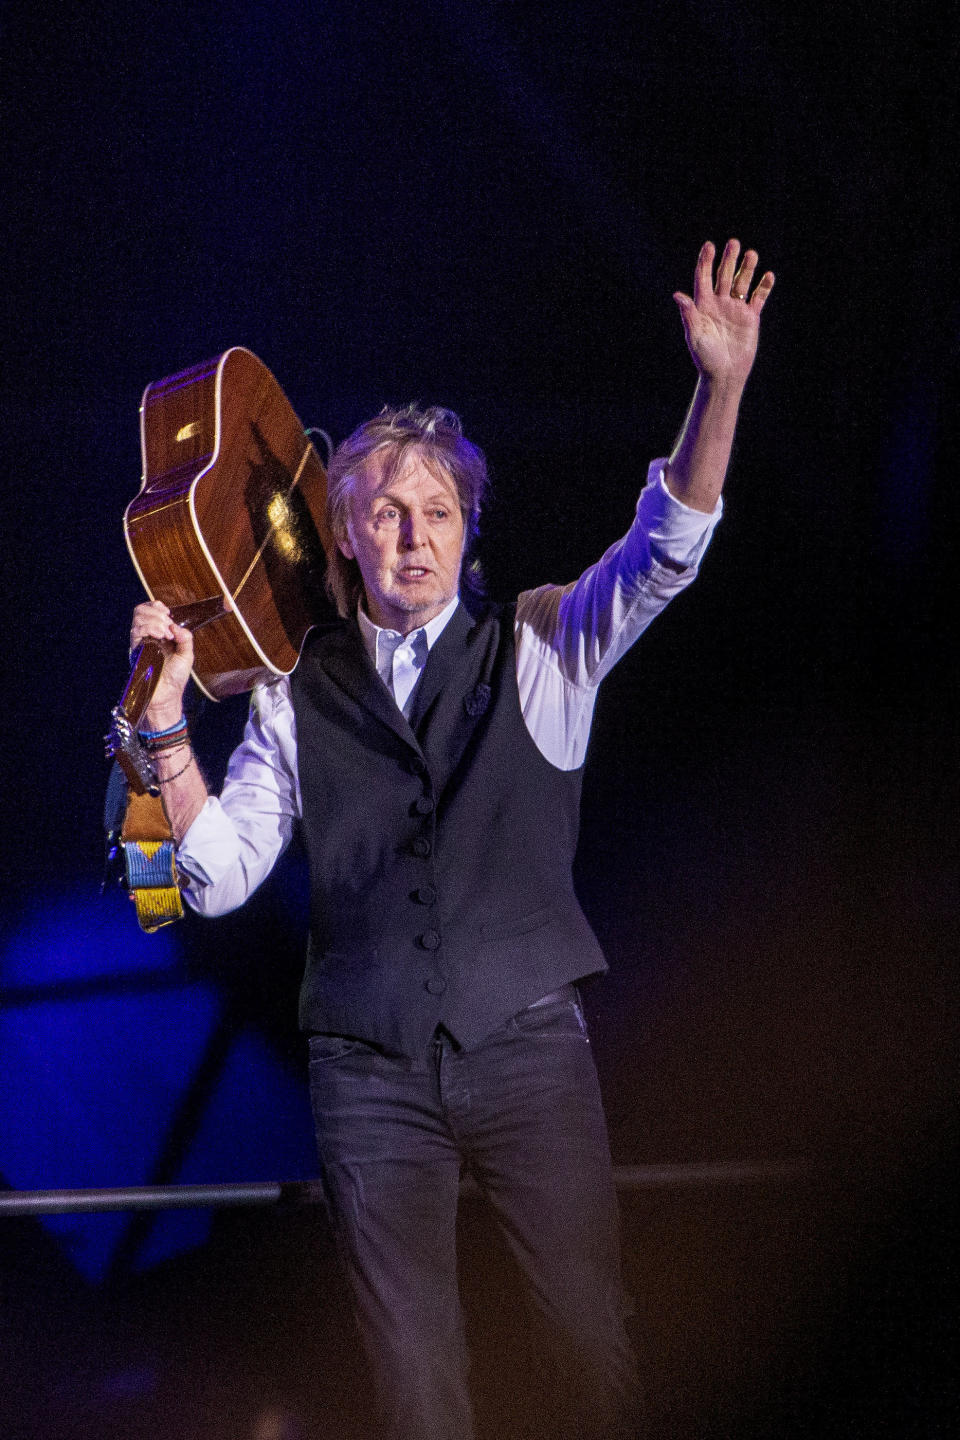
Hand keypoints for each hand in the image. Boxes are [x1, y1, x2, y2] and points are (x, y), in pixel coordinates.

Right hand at [129, 600, 193, 725]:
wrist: (167, 695)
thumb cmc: (176, 677)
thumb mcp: (187, 654)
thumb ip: (185, 638)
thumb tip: (175, 626)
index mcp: (159, 633)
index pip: (151, 611)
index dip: (157, 607)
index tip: (168, 613)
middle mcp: (148, 636)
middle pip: (141, 611)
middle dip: (156, 612)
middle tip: (168, 624)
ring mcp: (141, 643)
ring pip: (138, 619)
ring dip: (155, 621)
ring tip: (166, 633)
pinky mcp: (136, 651)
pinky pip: (136, 633)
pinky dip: (149, 629)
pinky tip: (160, 636)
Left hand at [673, 239, 774, 387]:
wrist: (724, 375)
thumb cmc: (705, 358)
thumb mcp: (694, 336)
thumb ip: (688, 315)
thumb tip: (678, 295)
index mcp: (703, 305)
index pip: (703, 278)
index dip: (705, 262)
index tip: (709, 246)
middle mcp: (719, 303)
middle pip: (724, 275)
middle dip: (728, 259)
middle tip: (733, 243)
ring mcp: (736, 308)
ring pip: (742, 282)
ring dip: (747, 268)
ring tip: (751, 254)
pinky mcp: (751, 317)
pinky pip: (758, 297)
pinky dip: (763, 287)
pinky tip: (768, 275)